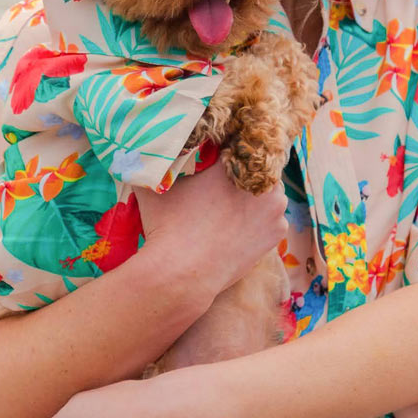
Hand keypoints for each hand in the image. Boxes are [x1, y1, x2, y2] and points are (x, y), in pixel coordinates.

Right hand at [135, 159, 287, 296]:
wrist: (183, 273)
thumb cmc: (168, 226)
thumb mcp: (153, 186)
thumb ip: (151, 162)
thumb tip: (140, 148)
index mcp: (235, 161)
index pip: (237, 144)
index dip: (227, 150)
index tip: (216, 157)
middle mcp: (262, 180)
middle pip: (255, 168)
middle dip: (242, 175)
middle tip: (223, 186)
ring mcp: (275, 207)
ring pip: (267, 193)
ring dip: (254, 197)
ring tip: (231, 208)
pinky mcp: (278, 232)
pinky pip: (271, 218)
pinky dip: (259, 221)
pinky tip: (240, 227)